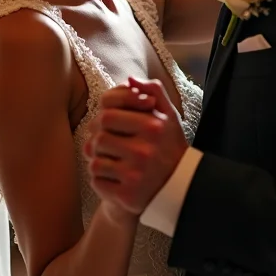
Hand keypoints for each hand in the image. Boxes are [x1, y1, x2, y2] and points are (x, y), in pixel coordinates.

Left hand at [83, 77, 186, 215]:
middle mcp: (144, 151)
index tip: (108, 125)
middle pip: (98, 138)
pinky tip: (113, 177)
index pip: (107, 114)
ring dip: (98, 159)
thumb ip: (154, 91)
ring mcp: (135, 176)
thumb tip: (129, 78)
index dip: (102, 118)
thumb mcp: (169, 115)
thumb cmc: (169, 146)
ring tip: (109, 159)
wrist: (179, 187)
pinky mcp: (127, 196)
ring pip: (95, 161)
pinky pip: (97, 182)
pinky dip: (100, 179)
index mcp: (153, 127)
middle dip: (97, 139)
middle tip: (104, 142)